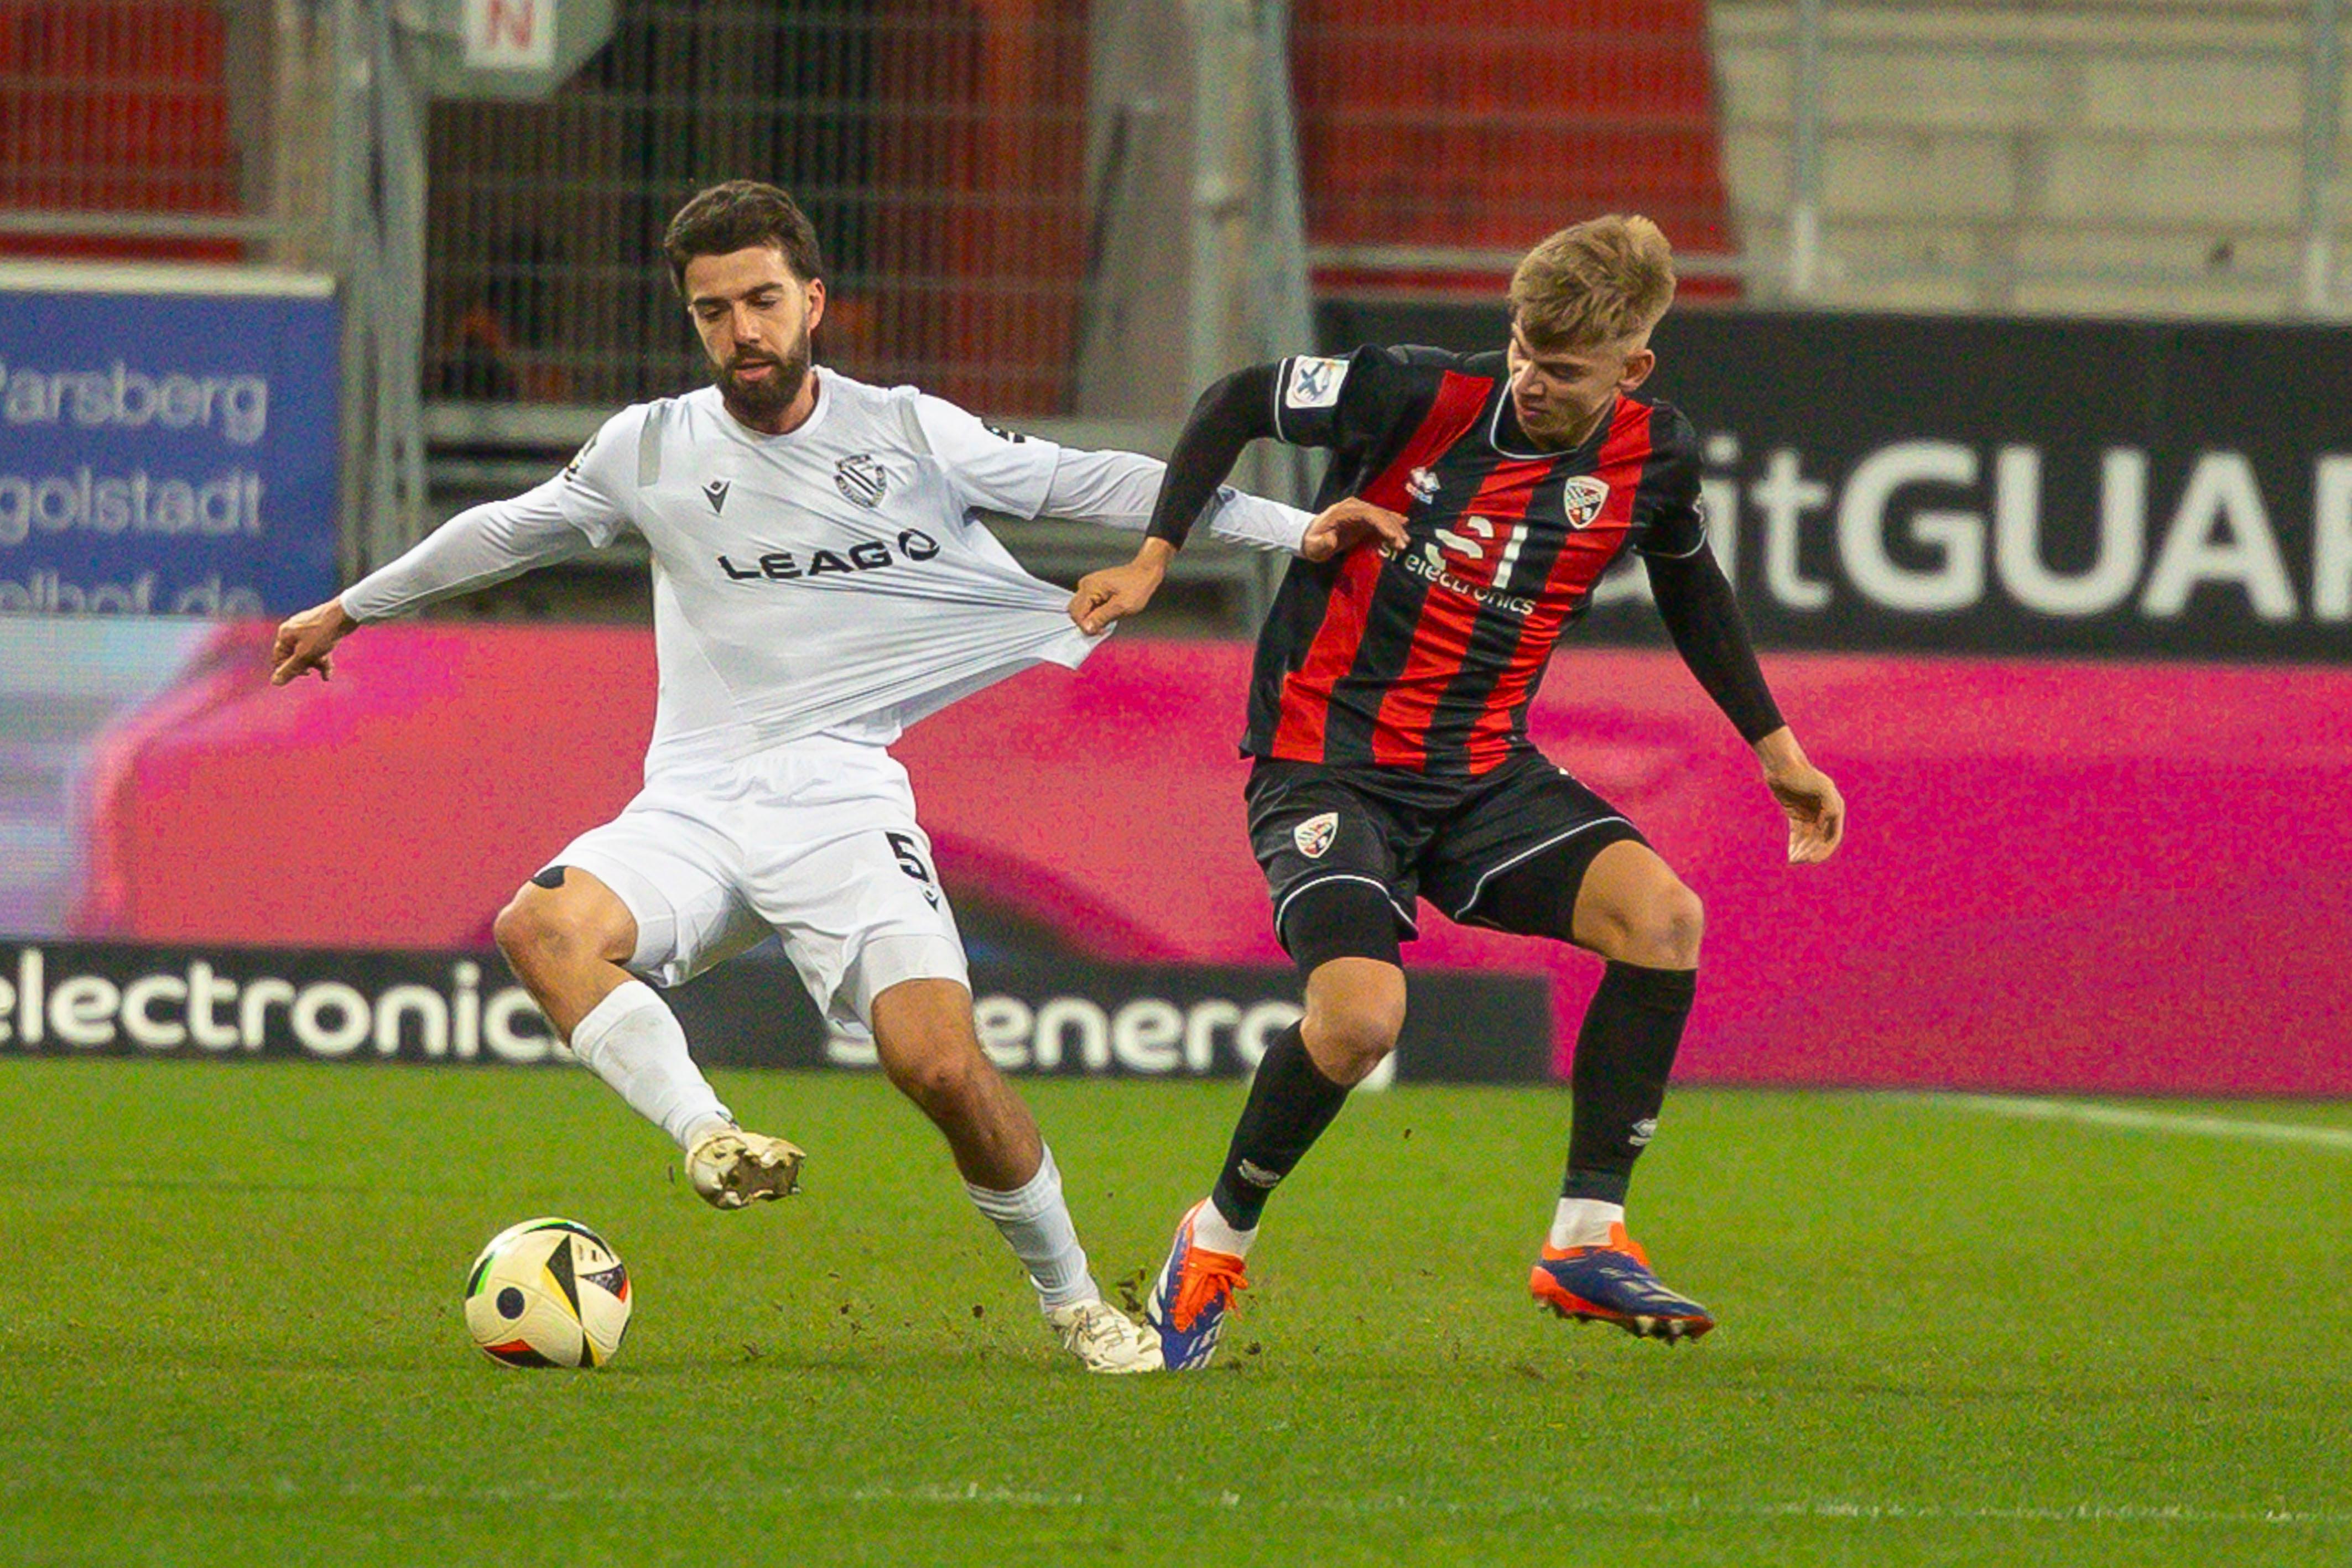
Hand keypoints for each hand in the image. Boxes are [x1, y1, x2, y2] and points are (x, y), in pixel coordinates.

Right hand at [271, 597, 356, 685]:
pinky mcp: (319, 629)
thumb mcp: (305, 655)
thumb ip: (290, 669)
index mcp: (284, 635)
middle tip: (314, 672)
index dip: (289, 670)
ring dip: (316, 665)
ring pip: (307, 652)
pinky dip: (322, 658)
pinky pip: (317, 647)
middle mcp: (292, 631)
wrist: (345, 614)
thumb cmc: (322, 634)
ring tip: (327, 674)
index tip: (304, 674)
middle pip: (294, 656)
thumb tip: (275, 683)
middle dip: (305, 666)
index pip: (279, 659)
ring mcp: (306, 629)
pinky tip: (328, 673)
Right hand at [1068, 540, 1174, 633]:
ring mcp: (1088, 585)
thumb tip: (1086, 629)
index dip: (1086, 626)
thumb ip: (1102, 618)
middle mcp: (1085, 584)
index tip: (1100, 631)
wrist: (1144, 572)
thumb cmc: (1137, 587)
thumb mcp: (1122, 607)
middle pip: (1075, 611)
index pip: (1077, 614)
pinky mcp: (1093, 587)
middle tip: (1104, 627)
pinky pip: (1087, 604)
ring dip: (1092, 617)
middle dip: (1087, 622)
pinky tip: (1108, 611)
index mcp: (1090, 587)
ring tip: (1109, 616)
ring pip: (1081, 609)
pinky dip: (1095, 611)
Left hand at [1300, 498, 1408, 561]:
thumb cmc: (1312, 541)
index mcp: (1345, 510)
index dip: (1384, 525)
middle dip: (1394, 529)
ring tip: (1406, 542)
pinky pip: (1380, 520)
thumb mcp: (1314, 545)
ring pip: (1383, 517)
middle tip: (1404, 545)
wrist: (1309, 536)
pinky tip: (1404, 524)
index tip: (1394, 538)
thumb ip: (1322, 543)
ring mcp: (1360, 512)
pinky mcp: (1363, 519)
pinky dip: (1392, 523)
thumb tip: (1331, 540)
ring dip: (1396, 528)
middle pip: (1379, 515)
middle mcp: (1355, 507)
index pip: (1370, 514)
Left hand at [1753, 728, 1844, 863]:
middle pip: (1820, 840)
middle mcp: (1824, 813)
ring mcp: (1810, 814)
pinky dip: (1796, 845)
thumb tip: (1834, 819)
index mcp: (1834, 808)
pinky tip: (1791, 854)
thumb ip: (1832, 803)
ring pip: (1809, 839)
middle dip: (1811, 852)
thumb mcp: (1821, 787)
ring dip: (1802, 851)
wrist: (1781, 765)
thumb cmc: (1801, 774)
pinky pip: (1798, 834)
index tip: (1811, 859)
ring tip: (1793, 860)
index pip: (1833, 836)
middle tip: (1798, 860)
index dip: (1824, 850)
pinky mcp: (1797, 814)